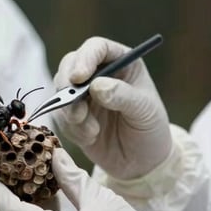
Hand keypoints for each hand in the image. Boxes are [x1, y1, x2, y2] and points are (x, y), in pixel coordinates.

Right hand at [53, 36, 171, 178]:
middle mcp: (98, 72)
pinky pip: (60, 115)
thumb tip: (96, 85)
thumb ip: (122, 96)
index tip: (79, 78)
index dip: (85, 58)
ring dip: (70, 112)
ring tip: (92, 131)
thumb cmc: (150, 129)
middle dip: (67, 86)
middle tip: (76, 109)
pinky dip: (72, 128)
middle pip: (70, 65)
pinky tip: (91, 138)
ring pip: (60, 90)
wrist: (142, 162)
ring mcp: (82, 93)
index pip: (97, 48)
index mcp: (121, 62)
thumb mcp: (145, 111)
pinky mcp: (72, 114)